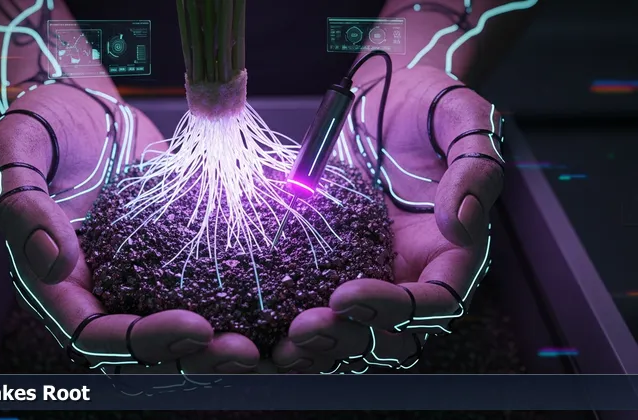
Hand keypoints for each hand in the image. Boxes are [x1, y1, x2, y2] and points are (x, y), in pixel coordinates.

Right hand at [0, 81, 258, 373]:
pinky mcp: (170, 252)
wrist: (83, 105)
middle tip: (243, 349)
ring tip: (265, 342)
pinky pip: (201, 284)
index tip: (195, 327)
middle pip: (143, 345)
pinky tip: (275, 299)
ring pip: (177, 325)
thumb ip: (23, 203)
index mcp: (56, 280)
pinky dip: (233, 301)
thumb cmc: (44, 122)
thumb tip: (53, 262)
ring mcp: (137, 273)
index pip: (94, 332)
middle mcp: (99, 287)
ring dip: (219, 341)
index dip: (143, 340)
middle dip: (193, 355)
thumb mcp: (18, 148)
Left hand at [272, 65, 502, 372]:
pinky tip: (266, 323)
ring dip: (322, 342)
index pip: (435, 302)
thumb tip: (463, 225)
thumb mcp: (463, 122)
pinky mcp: (336, 261)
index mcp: (451, 251)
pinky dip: (297, 319)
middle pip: (392, 331)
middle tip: (306, 326)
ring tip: (284, 339)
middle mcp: (414, 270)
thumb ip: (475, 170)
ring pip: (354, 328)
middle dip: (351, 337)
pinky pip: (319, 300)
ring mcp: (374, 269)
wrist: (388, 93)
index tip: (346, 294)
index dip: (395, 309)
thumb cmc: (431, 106)